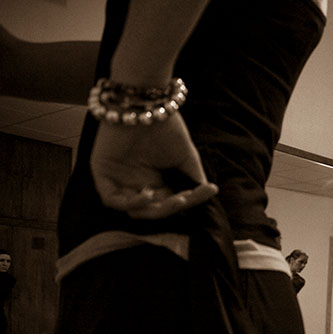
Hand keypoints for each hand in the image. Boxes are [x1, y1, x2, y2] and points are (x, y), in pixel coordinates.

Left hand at [90, 112, 216, 218]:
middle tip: (185, 199)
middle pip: (152, 209)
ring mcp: (118, 180)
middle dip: (172, 208)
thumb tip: (205, 194)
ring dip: (154, 209)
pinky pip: (113, 201)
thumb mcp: (186, 157)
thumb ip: (194, 178)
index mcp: (154, 180)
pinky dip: (133, 202)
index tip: (208, 191)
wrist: (144, 104)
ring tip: (175, 199)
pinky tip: (149, 194)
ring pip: (134, 210)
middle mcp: (136, 183)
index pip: (168, 203)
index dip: (187, 202)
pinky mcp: (102, 175)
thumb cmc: (165, 126)